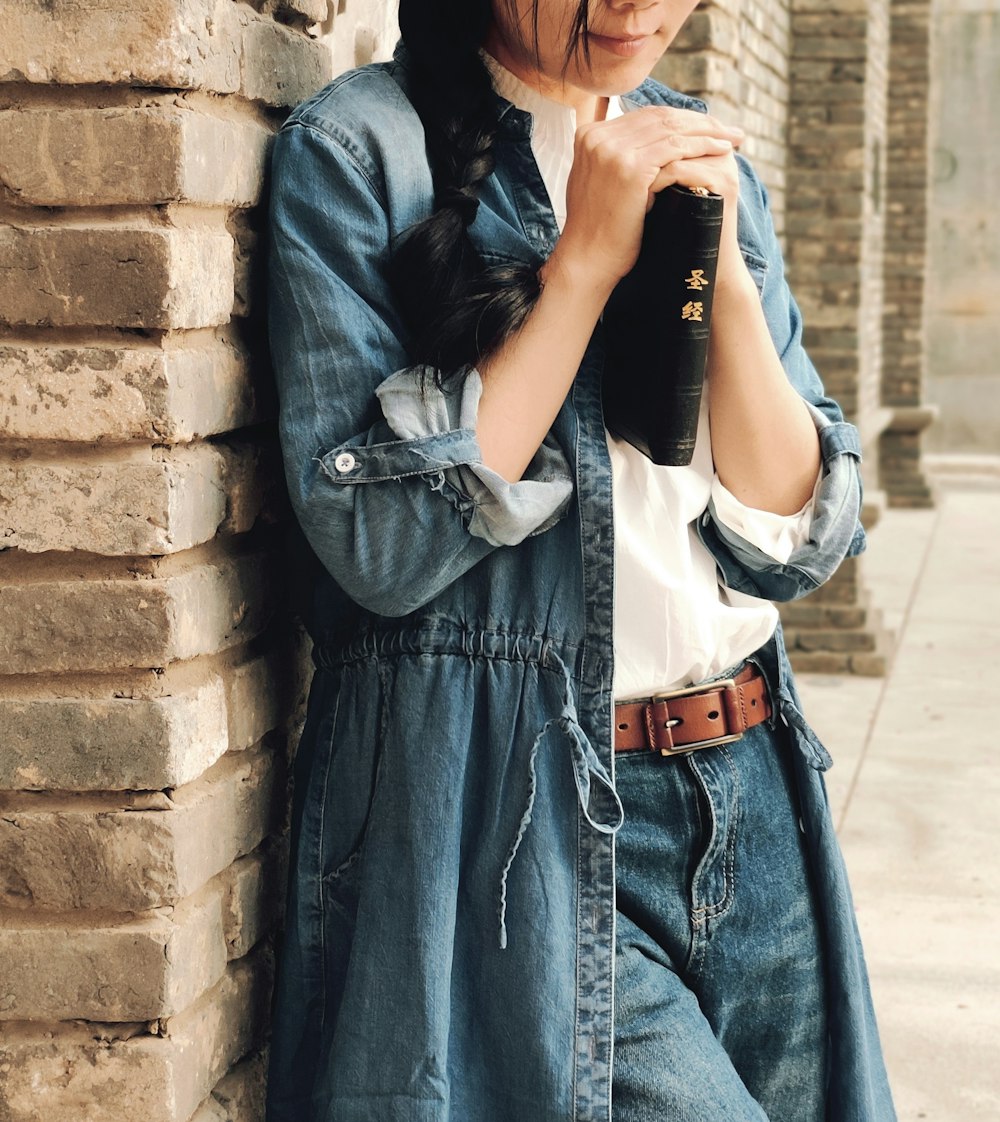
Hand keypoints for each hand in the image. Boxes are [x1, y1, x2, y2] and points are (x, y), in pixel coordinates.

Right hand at [547, 106, 744, 294]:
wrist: (588, 261)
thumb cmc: (600, 233)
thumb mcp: (602, 186)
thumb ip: (616, 161)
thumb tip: (651, 150)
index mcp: (589, 136)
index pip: (645, 117)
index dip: (680, 119)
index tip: (706, 127)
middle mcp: (597, 137)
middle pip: (660, 117)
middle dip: (699, 121)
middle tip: (728, 129)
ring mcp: (612, 150)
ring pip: (671, 128)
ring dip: (708, 131)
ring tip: (733, 138)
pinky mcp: (629, 168)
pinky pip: (675, 147)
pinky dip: (702, 145)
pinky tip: (722, 149)